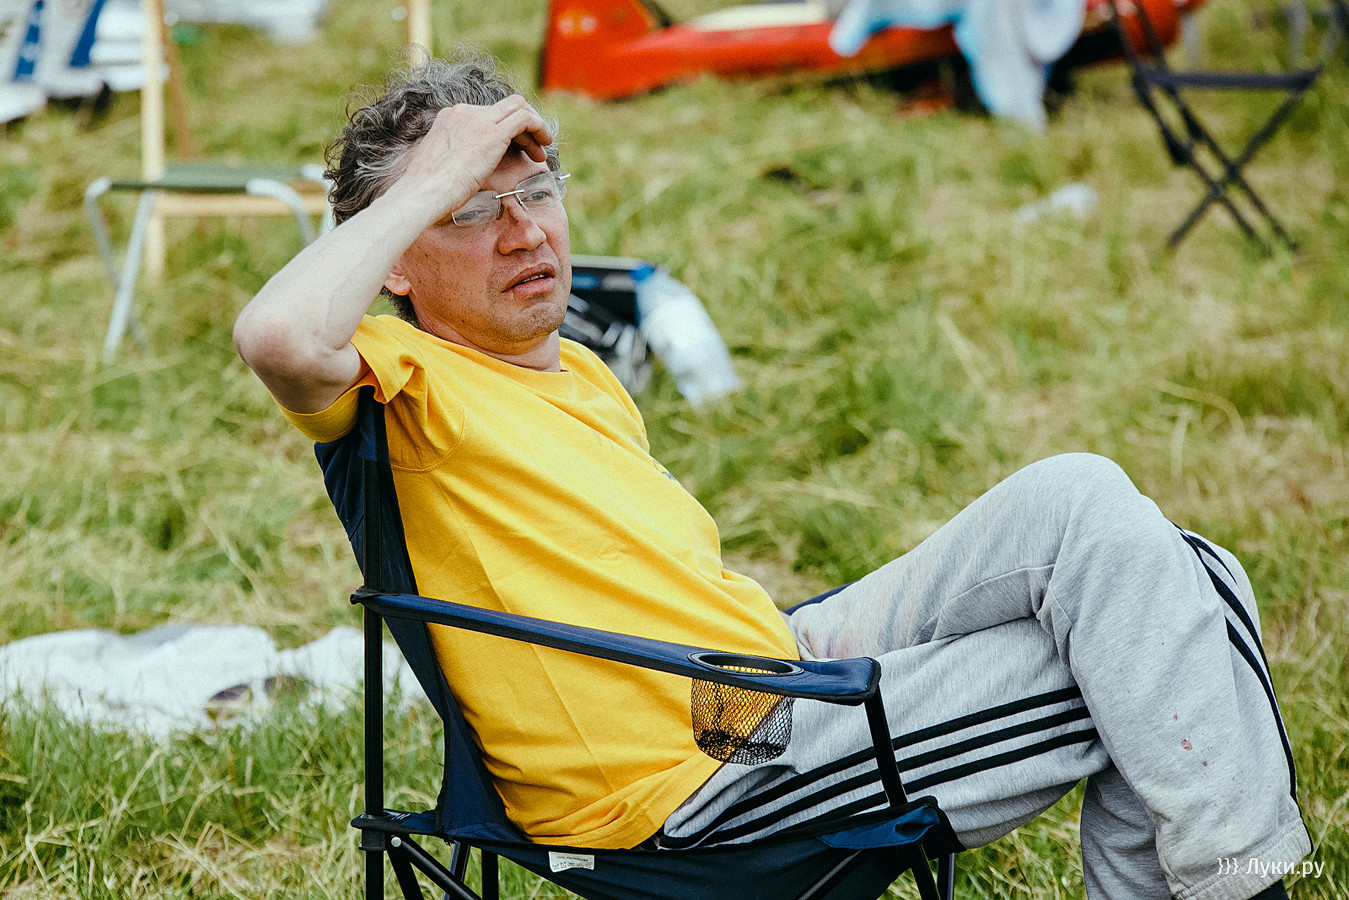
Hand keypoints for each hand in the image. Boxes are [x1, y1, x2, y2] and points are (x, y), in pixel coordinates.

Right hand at [391, 96, 553, 223]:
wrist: (423, 193)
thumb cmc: (428, 192)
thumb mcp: (441, 169)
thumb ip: (454, 160)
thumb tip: (464, 172)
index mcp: (449, 119)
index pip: (486, 115)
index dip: (504, 131)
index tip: (514, 150)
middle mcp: (463, 112)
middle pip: (503, 109)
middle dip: (522, 129)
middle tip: (533, 151)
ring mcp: (478, 119)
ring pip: (518, 108)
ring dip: (534, 129)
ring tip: (540, 153)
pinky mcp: (493, 132)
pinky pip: (525, 118)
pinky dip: (539, 128)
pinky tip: (544, 146)